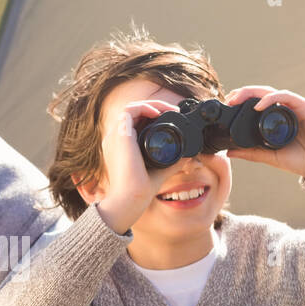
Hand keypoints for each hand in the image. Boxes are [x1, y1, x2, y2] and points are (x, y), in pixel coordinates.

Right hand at [95, 99, 182, 234]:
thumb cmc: (139, 192)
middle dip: (155, 107)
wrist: (128, 201)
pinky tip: (158, 113)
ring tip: (169, 110)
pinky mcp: (119, 135)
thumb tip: (188, 154)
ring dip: (152, 104)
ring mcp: (115, 136)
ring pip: (132, 108)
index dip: (152, 116)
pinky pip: (129, 110)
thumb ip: (172, 161)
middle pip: (134, 112)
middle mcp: (115, 139)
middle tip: (174, 111)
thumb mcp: (160, 171)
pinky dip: (144, 107)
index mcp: (121, 146)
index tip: (172, 118)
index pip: (135, 122)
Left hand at [221, 86, 304, 177]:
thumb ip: (252, 153)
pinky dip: (271, 98)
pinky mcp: (304, 106)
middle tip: (229, 99)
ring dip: (252, 92)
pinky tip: (259, 106)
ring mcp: (293, 107)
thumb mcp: (271, 157)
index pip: (256, 104)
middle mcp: (283, 110)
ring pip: (270, 91)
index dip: (241, 102)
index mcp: (275, 119)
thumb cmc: (301, 160)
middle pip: (260, 94)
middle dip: (243, 93)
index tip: (227, 106)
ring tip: (238, 98)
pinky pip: (285, 97)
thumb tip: (229, 152)